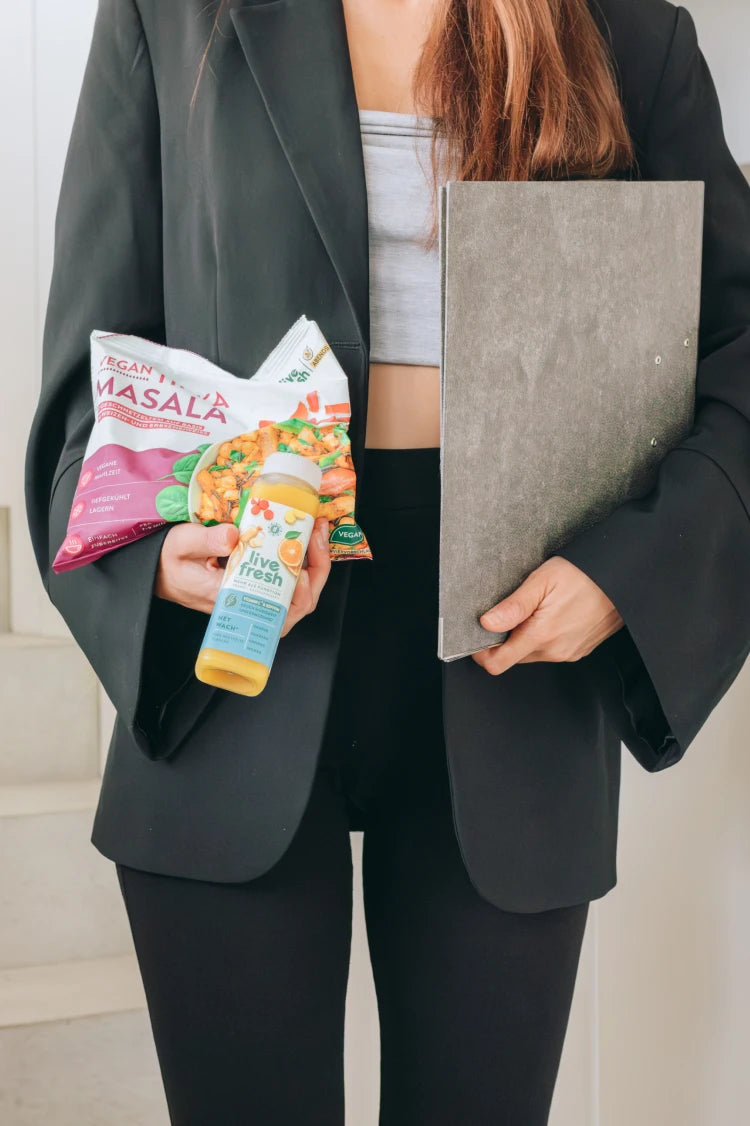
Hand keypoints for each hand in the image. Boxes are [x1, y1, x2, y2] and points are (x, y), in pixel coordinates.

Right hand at [155, 517, 331, 633]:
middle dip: (316, 572)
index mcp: (231, 599)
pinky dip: (305, 561)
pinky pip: (290, 582)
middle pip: (296, 606)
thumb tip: (234, 536)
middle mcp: (248, 604)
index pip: (274, 612)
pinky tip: (306, 537)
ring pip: (298, 595)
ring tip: (316, 532)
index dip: (297, 596)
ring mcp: (256, 596)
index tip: (303, 572)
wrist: (162, 569)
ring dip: (315, 565)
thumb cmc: (170, 561)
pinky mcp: (258, 585)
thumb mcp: (181, 544)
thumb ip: (204, 541)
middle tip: (316, 536)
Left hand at [473, 555, 623, 675]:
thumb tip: (487, 623)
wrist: (623, 578)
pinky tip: (551, 614)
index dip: (481, 652)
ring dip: (525, 636)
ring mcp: (568, 652)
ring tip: (534, 608)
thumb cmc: (584, 574)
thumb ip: (513, 606)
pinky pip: (550, 650)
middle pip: (513, 657)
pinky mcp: (578, 650)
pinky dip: (543, 637)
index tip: (477, 636)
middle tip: (508, 611)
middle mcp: (555, 651)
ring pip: (531, 653)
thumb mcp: (542, 581)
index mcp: (541, 635)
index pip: (497, 663)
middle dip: (504, 639)